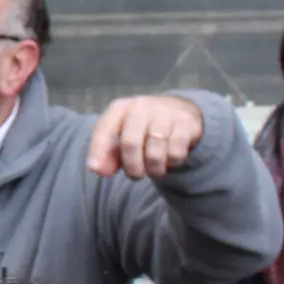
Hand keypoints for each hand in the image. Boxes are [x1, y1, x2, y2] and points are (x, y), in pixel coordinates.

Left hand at [85, 94, 205, 180]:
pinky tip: (170, 158)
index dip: (98, 151)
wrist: (179, 110)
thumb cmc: (143, 127)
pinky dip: (172, 163)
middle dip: (132, 167)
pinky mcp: (186, 123)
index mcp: (120, 108)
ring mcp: (165, 113)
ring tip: (155, 169)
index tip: (97, 171)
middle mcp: (141, 107)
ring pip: (155, 152)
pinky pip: (176, 153)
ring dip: (154, 169)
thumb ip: (108, 154)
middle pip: (130, 143)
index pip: (104, 129)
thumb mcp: (122, 135)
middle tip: (136, 175)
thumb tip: (97, 170)